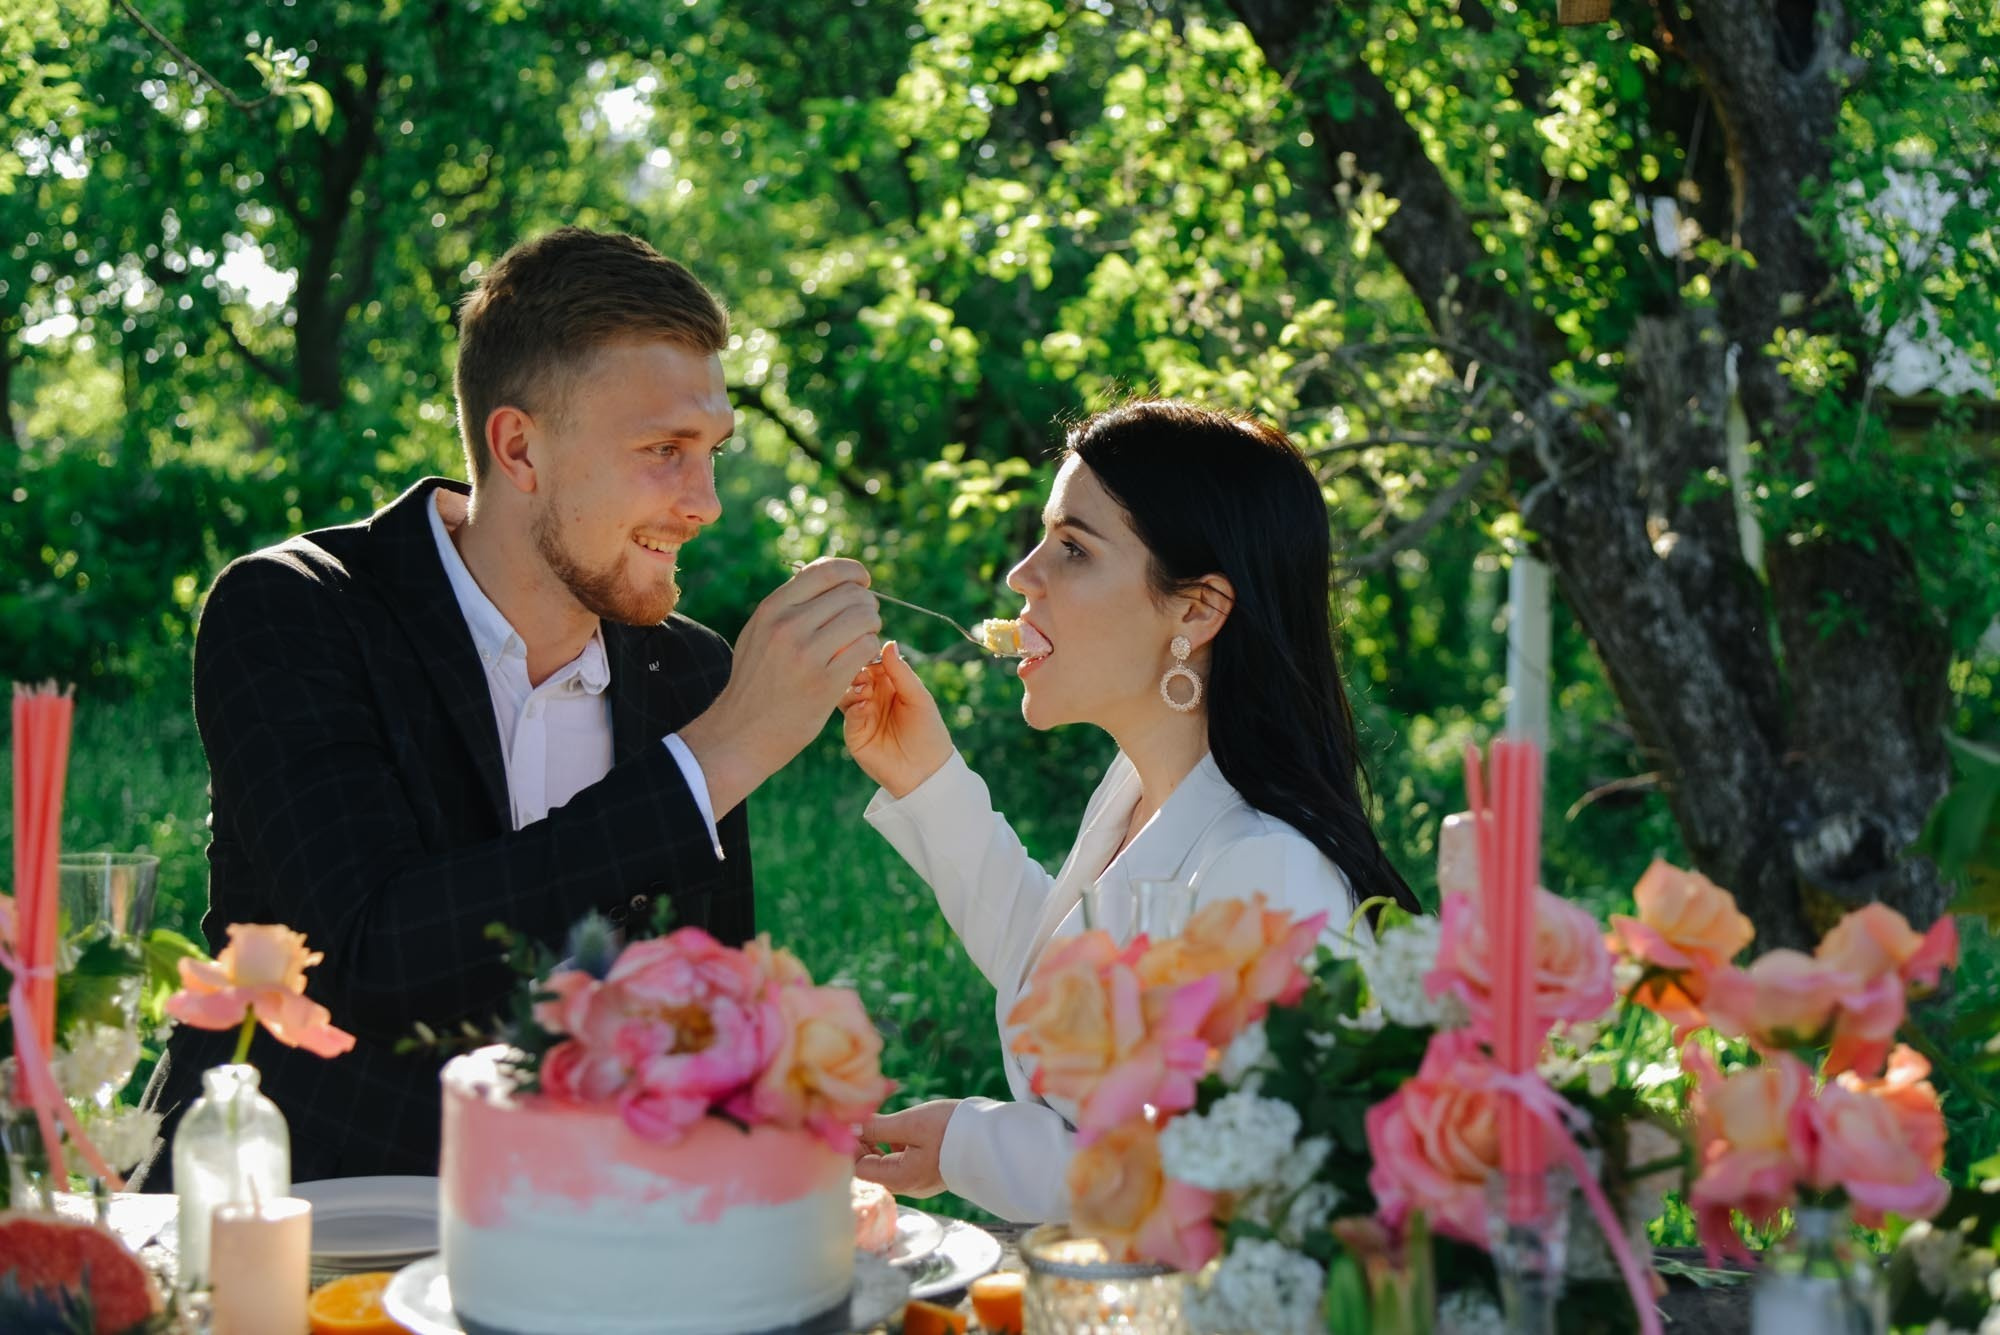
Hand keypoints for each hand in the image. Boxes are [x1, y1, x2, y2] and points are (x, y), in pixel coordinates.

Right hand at [680, 559, 880, 812]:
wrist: (742, 732)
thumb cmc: (756, 682)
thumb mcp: (758, 633)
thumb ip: (787, 605)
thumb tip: (825, 574)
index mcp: (772, 609)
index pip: (826, 571)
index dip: (853, 572)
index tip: (862, 583)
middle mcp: (787, 626)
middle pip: (851, 593)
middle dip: (866, 604)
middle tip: (865, 620)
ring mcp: (807, 654)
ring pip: (864, 617)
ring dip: (872, 627)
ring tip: (863, 639)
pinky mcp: (825, 682)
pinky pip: (866, 648)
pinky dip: (871, 650)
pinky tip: (860, 660)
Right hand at [839, 641, 953, 798]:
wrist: (926, 771)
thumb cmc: (928, 732)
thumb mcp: (918, 697)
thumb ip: (901, 672)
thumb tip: (888, 643)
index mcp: (889, 684)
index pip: (871, 661)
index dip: (867, 653)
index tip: (866, 647)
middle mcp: (871, 696)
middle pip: (853, 673)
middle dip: (855, 668)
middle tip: (863, 670)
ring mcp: (861, 714)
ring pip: (845, 692)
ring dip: (853, 686)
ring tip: (866, 690)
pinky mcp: (854, 733)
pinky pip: (848, 714)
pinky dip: (854, 706)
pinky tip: (865, 705)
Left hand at [855, 1098, 960, 1198]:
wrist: (990, 1138)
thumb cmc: (951, 1130)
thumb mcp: (911, 1124)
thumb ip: (878, 1127)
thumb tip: (850, 1127)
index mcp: (899, 1178)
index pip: (858, 1168)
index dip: (848, 1146)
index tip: (846, 1121)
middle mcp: (906, 1185)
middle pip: (870, 1168)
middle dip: (861, 1143)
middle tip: (856, 1116)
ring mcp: (918, 1180)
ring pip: (885, 1163)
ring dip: (875, 1142)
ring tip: (873, 1118)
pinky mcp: (928, 1171)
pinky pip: (901, 1161)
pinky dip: (892, 1145)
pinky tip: (894, 1129)